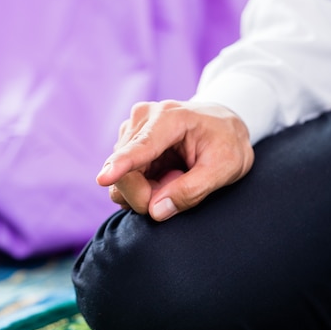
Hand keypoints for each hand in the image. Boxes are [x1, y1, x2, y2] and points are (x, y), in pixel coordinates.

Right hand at [96, 100, 253, 221]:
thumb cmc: (227, 142)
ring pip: (120, 180)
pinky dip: (143, 187)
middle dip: (147, 195)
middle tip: (180, 189)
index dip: (121, 165)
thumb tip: (155, 211)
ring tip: (176, 178)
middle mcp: (143, 118)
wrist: (222, 124)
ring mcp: (131, 130)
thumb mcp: (225, 168)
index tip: (103, 179)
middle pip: (126, 172)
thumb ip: (193, 190)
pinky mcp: (127, 143)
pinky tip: (164, 176)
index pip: (141, 146)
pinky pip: (123, 179)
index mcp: (170, 117)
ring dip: (146, 191)